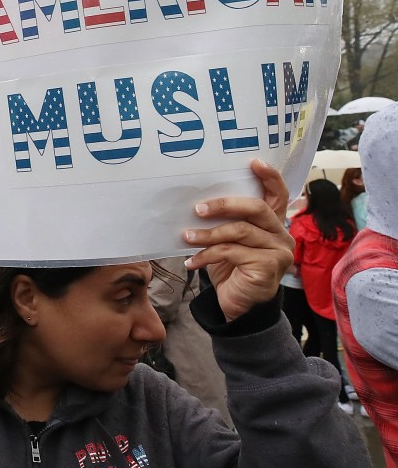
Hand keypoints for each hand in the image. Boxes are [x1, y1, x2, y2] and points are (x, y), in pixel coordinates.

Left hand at [183, 158, 294, 321]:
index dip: (269, 176)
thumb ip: (225, 222)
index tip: (253, 162)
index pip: (277, 194)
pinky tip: (192, 262)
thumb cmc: (231, 268)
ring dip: (207, 234)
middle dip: (224, 205)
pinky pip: (231, 253)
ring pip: (239, 231)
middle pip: (255, 208)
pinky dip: (206, 255)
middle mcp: (281, 234)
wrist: (237, 305)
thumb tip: (196, 202)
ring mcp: (278, 251)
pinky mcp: (268, 267)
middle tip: (197, 209)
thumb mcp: (227, 241)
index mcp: (272, 223)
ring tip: (186, 237)